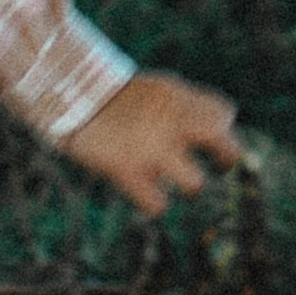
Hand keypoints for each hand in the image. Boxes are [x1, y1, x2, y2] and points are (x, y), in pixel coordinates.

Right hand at [61, 69, 240, 216]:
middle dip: (226, 158)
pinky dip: (153, 203)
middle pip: (226, 146)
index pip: (224, 113)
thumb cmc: (112, 95)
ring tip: (174, 181)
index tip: (207, 135)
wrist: (69, 92)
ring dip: (188, 186)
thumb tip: (208, 127)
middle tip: (219, 165)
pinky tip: (146, 192)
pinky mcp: (128, 171)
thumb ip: (182, 107)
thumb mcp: (154, 89)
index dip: (220, 127)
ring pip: (194, 186)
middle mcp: (172, 124)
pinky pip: (157, 204)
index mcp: (179, 98)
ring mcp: (151, 150)